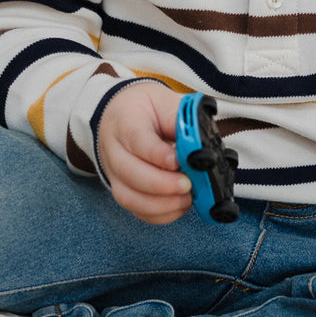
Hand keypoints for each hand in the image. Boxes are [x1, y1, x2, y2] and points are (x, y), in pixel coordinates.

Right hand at [97, 83, 192, 224]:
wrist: (122, 114)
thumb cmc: (147, 109)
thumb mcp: (165, 102)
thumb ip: (182, 123)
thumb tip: (202, 149)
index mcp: (125, 121)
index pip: (137, 140)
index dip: (158, 154)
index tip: (178, 161)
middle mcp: (114, 150)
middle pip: (130, 172)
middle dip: (162, 184)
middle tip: (188, 184)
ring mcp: (114, 174)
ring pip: (129, 197)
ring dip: (161, 204)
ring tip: (187, 198)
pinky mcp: (122, 190)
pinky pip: (136, 210)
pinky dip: (160, 214)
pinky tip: (179, 206)